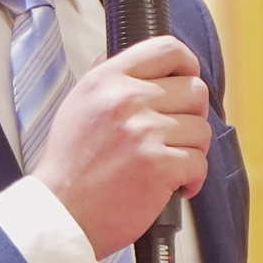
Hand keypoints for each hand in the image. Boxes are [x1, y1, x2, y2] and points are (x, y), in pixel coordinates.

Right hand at [30, 35, 209, 255]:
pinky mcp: (158, 166)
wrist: (61, 214)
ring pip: (202, 130)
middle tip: (176, 135)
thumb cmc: (70, 166)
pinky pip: (199, 162)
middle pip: (195, 90)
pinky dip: (192, 179)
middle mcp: (126, 100)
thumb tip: (145, 66)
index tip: (186, 81)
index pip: (166, 49)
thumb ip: (110, 82)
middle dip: (192, 116)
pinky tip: (172, 186)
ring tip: (168, 164)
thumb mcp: (78, 106)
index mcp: (107, 80)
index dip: (187, 64)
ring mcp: (144, 133)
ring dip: (191, 151)